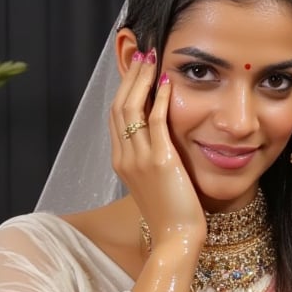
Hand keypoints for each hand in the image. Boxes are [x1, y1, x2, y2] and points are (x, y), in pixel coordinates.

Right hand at [110, 48, 204, 256]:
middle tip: (142, 52)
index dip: (124, 89)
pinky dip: (160, 97)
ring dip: (142, 78)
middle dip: (130, 76)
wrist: (175, 240)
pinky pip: (155, 120)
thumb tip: (163, 144)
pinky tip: (167, 81)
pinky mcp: (159, 161)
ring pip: (132, 107)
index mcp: (121, 162)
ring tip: (152, 56)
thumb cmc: (172, 216)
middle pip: (118, 106)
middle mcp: (124, 157)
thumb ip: (153, 162)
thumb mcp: (155, 185)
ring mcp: (138, 159)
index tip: (135, 69)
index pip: (116, 117)